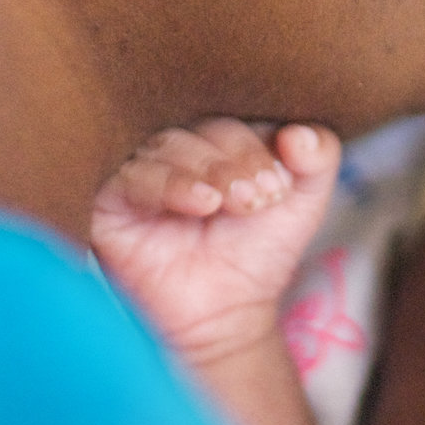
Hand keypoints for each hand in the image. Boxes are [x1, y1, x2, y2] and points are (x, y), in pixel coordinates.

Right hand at [92, 118, 340, 366]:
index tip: (280, 188)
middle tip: (259, 197)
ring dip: (207, 170)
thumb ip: (318, 156)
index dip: (259, 143)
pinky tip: (202, 203)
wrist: (225, 315)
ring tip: (234, 203)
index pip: (233, 110)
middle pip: (199, 123)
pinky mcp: (106, 200)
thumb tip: (298, 132)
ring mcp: (137, 169)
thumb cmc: (257, 249)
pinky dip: (169, 184)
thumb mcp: (303, 200)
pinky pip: (131, 177)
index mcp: (214, 130)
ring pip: (166, 144)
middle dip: (236, 158)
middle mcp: (173, 142)